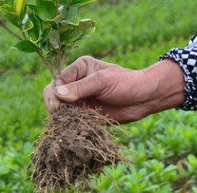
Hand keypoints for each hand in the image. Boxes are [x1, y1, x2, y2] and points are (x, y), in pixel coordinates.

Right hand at [43, 56, 185, 122]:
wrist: (144, 99)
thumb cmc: (126, 83)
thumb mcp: (102, 81)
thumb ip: (80, 88)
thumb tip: (57, 92)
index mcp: (79, 68)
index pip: (57, 79)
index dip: (54, 92)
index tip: (57, 105)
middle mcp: (76, 81)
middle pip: (54, 92)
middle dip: (53, 103)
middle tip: (57, 114)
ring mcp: (80, 98)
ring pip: (60, 107)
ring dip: (60, 115)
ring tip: (64, 122)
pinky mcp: (85, 112)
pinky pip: (70, 118)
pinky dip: (68, 123)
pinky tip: (70, 128)